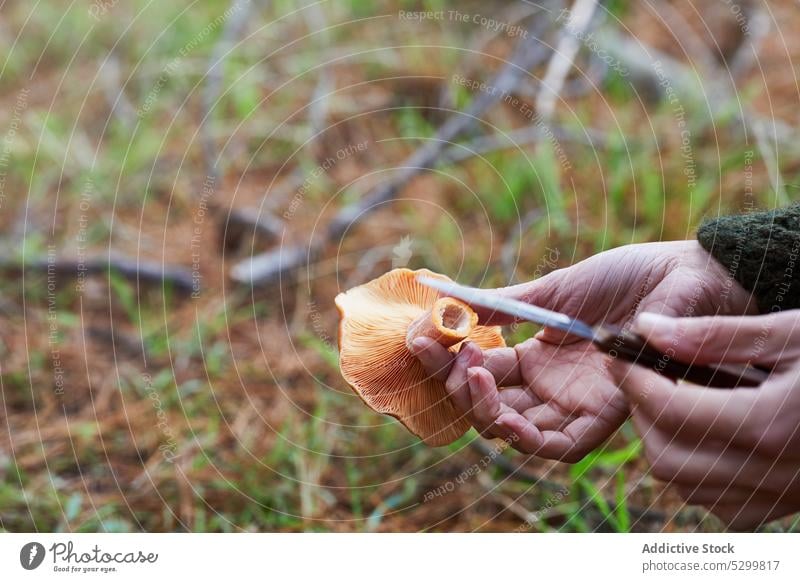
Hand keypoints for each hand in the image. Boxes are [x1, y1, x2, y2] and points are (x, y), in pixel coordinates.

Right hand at [412, 240, 753, 460]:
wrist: (688, 277)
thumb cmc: (629, 276)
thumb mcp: (555, 289)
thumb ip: (502, 304)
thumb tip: (441, 295)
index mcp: (536, 357)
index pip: (478, 370)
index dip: (445, 359)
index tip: (419, 337)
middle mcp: (551, 386)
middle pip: (488, 404)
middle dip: (455, 385)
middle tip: (444, 354)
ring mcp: (576, 402)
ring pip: (514, 430)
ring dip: (484, 410)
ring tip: (472, 374)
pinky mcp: (607, 414)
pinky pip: (560, 445)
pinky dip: (528, 438)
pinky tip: (507, 414)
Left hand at [611, 310, 799, 529]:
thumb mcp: (791, 332)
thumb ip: (714, 334)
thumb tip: (646, 328)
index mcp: (769, 424)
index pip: (667, 408)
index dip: (629, 379)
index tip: (615, 352)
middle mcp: (771, 472)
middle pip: (664, 455)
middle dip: (640, 411)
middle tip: (641, 373)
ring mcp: (781, 496)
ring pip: (685, 485)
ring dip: (662, 441)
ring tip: (671, 396)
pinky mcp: (789, 507)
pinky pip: (719, 504)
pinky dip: (696, 473)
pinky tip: (707, 433)